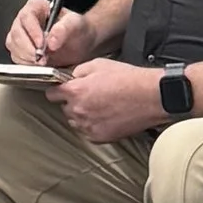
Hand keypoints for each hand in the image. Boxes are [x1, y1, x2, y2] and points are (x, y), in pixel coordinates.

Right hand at [6, 0, 93, 67]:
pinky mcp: (21, 49)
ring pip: (14, 45)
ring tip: (43, 62)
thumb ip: (64, 28)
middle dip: (28, 48)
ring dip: (26, 57)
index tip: (41, 44)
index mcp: (36, 6)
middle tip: (42, 58)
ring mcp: (21, 34)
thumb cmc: (77, 28)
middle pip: (16, 32)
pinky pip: (16, 57)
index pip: (27, 17)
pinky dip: (26, 63)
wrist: (81, 43)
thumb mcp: (76, 24)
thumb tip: (51, 40)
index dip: (32, 31)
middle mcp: (25, 19)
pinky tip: (38, 66)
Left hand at [49, 58, 167, 141]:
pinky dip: (93, 126)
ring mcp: (89, 126)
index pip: (51, 95)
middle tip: (90, 95)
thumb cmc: (128, 79)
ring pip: (75, 122)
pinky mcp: (100, 138)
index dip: (57, 90)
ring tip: (100, 106)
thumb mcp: (98, 64)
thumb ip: (78, 71)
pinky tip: (106, 116)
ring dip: (82, 115)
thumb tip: (72, 77)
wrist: (150, 97)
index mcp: (75, 91)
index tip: (62, 90)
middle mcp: (78, 111)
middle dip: (73, 102)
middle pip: (65, 108)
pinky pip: (88, 132)